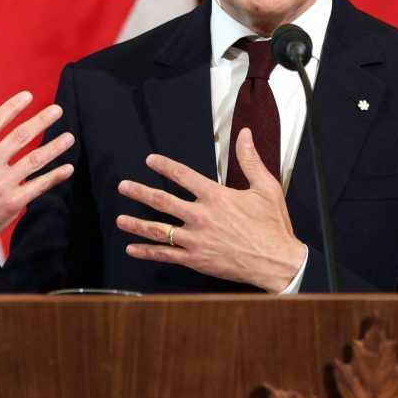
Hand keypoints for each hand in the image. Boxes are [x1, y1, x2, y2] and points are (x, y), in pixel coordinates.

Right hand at [0, 91, 74, 274]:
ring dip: (54, 147)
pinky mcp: (12, 202)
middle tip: (57, 110)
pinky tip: (67, 167)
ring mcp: (0, 184)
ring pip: (33, 159)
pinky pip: (39, 185)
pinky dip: (55, 176)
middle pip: (19, 137)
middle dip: (41, 121)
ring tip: (69, 136)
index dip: (12, 107)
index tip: (28, 96)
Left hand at [115, 128, 304, 292]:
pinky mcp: (197, 260)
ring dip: (136, 223)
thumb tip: (245, 134)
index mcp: (217, 196)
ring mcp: (197, 240)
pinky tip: (132, 249)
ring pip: (159, 230)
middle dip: (139, 192)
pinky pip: (166, 255)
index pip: (183, 176)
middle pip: (162, 201)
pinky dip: (147, 252)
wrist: (278, 262)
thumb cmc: (273, 226)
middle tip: (123, 186)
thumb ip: (250, 160)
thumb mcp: (266, 187)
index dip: (164, 166)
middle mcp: (202, 217)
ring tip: (120, 219)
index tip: (150, 160)